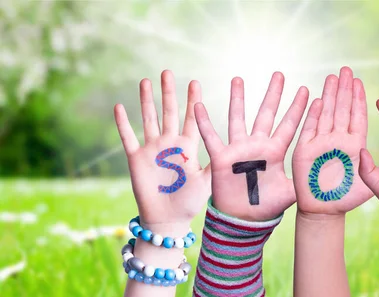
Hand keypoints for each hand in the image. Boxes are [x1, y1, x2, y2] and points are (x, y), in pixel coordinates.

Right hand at [113, 70, 210, 225]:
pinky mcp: (136, 159)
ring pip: (149, 119)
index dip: (192, 100)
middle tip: (167, 72)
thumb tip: (235, 152)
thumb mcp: (207, 181)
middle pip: (169, 112)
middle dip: (168, 92)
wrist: (167, 219)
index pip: (191, 118)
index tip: (194, 81)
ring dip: (146, 100)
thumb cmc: (190, 202)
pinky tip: (119, 106)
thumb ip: (216, 165)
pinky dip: (123, 123)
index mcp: (188, 147)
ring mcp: (152, 150)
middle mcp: (169, 144)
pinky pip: (128, 137)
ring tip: (145, 80)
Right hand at [194, 72, 308, 220]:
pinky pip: (211, 137)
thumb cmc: (267, 206)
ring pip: (238, 118)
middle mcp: (258, 146)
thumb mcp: (291, 192)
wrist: (243, 221)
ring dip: (237, 99)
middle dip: (273, 94)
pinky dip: (204, 122)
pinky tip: (198, 104)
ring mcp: (239, 150)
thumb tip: (328, 174)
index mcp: (276, 152)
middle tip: (279, 74)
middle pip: (266, 114)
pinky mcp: (221, 158)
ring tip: (238, 78)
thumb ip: (305, 180)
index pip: (289, 125)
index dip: (298, 109)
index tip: (307, 90)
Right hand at [292, 67, 378, 215]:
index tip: (359, 81)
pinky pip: (309, 129)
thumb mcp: (370, 184)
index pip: (356, 116)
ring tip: (332, 77)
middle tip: (346, 69)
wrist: (323, 211)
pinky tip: (318, 99)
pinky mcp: (305, 150)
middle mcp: (337, 140)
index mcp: (353, 144)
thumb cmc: (345, 198)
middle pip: (341, 110)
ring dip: (329, 95)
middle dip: (344, 89)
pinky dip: (313, 115)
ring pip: (326, 114)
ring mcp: (320, 143)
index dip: (358, 98)